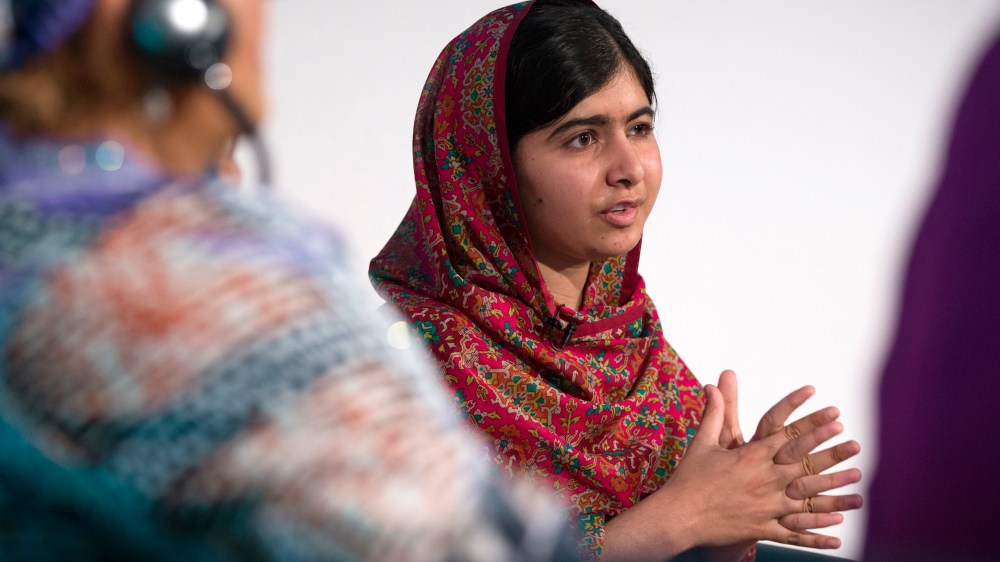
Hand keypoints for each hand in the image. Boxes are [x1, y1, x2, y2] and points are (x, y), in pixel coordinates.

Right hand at [603, 385, 859, 560]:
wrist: (678, 516)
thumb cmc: (689, 478)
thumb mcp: (703, 442)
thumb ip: (715, 412)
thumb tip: (713, 383)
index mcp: (750, 456)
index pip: (788, 436)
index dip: (812, 424)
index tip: (833, 414)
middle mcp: (763, 479)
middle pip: (804, 464)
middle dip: (830, 452)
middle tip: (854, 443)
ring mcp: (765, 506)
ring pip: (807, 497)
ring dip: (833, 489)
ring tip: (857, 481)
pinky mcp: (762, 528)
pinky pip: (795, 531)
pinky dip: (817, 532)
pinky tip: (838, 530)